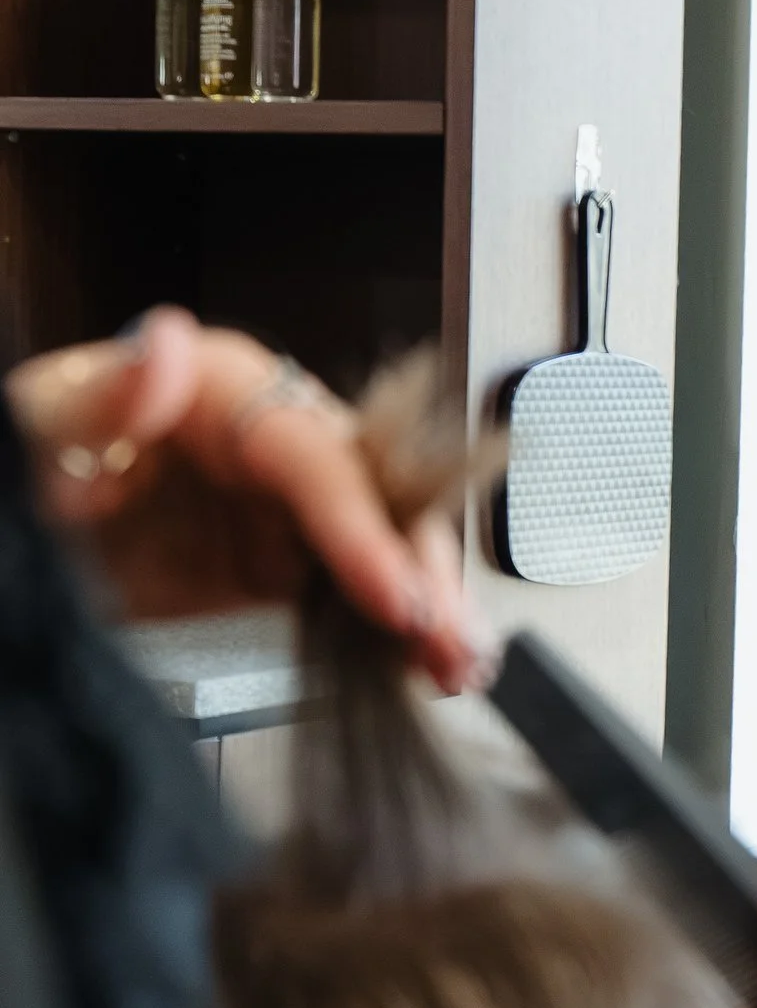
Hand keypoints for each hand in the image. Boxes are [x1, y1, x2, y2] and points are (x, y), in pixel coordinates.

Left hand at [8, 307, 477, 688]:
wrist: (11, 539)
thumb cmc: (27, 460)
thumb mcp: (44, 428)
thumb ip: (105, 395)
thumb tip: (166, 342)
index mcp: (224, 387)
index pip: (316, 458)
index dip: (364, 529)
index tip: (396, 597)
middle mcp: (271, 439)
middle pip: (375, 499)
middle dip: (424, 572)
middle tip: (454, 642)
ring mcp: (278, 505)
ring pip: (381, 546)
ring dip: (428, 605)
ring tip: (461, 664)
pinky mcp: (273, 563)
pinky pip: (350, 591)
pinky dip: (395, 628)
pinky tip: (429, 664)